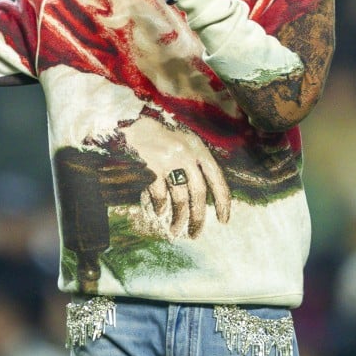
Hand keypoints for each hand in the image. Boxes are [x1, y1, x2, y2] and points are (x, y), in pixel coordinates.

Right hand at [122, 114, 231, 237]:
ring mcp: (168, 161)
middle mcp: (186, 154)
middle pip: (199, 193)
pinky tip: (160, 212)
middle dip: (198, 217)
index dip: (223, 202)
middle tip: (195, 234)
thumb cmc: (160, 135)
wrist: (131, 121)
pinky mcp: (151, 167)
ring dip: (179, 218)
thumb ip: (197, 162)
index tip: (223, 221)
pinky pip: (161, 194)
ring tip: (175, 230)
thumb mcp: (184, 142)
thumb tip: (207, 195)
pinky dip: (161, 207)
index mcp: (198, 148)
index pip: (217, 179)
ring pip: (180, 198)